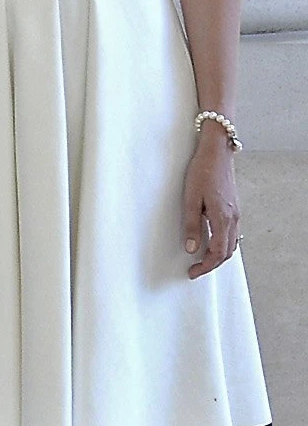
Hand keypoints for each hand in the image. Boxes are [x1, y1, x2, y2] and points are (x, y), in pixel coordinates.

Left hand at [183, 128, 241, 277]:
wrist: (217, 153)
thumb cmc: (201, 172)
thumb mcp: (190, 199)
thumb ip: (191, 225)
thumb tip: (192, 248)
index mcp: (222, 218)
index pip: (218, 252)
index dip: (205, 266)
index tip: (192, 272)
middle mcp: (233, 218)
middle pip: (227, 251)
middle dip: (212, 264)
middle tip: (195, 270)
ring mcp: (236, 213)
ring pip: (232, 243)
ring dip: (218, 255)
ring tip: (201, 260)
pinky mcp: (234, 208)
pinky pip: (232, 233)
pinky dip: (223, 244)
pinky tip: (211, 243)